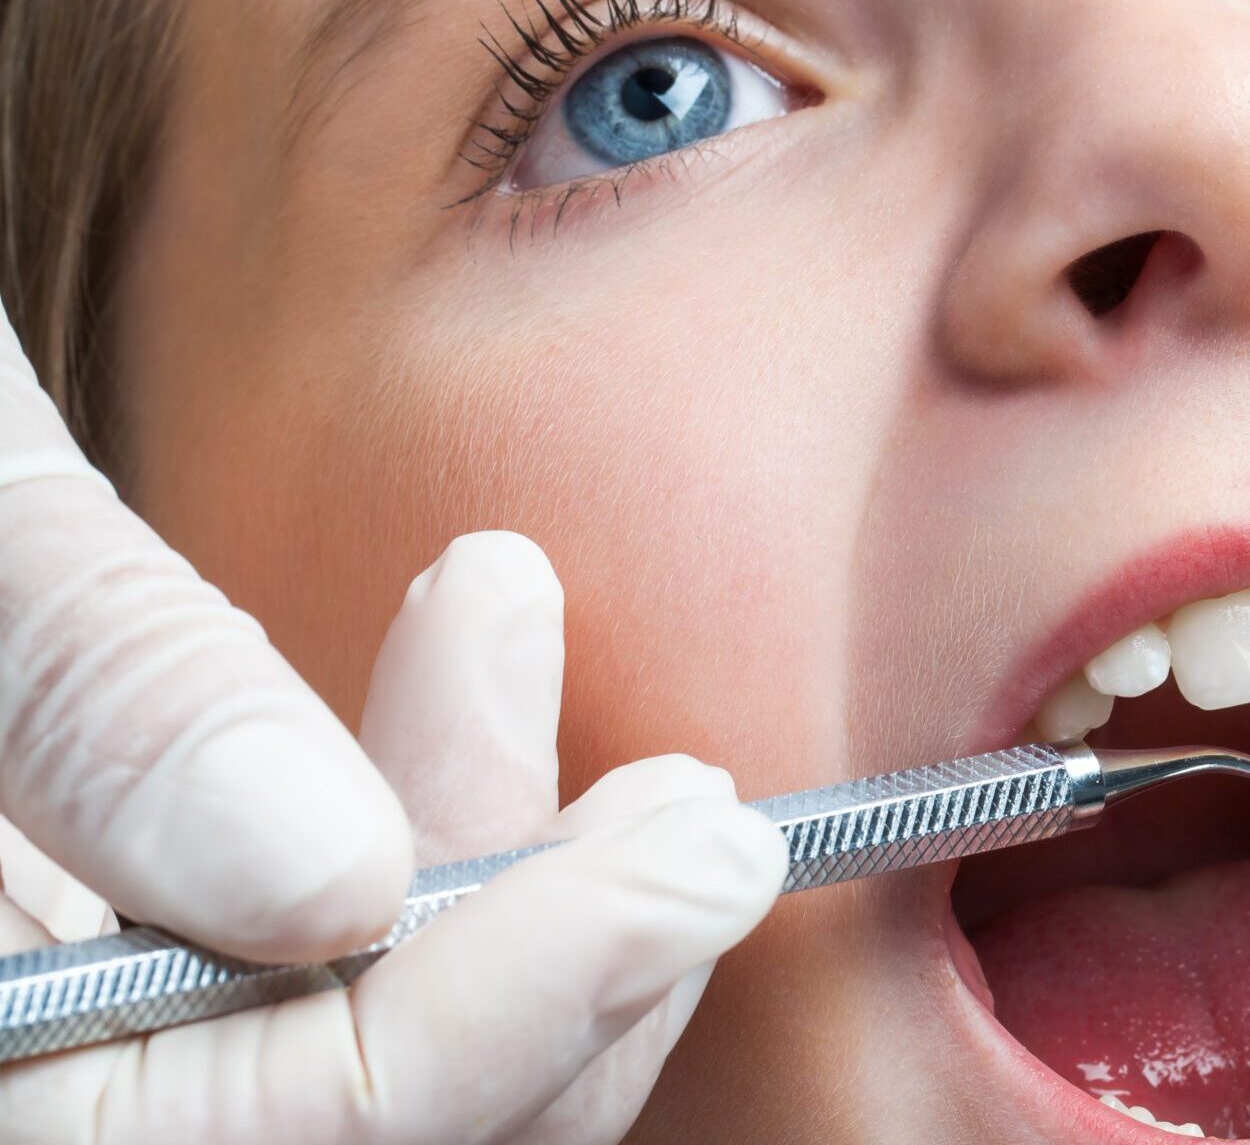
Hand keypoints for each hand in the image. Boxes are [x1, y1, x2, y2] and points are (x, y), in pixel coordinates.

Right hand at [0, 305, 784, 1142]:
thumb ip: (82, 679)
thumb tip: (332, 877)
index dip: (488, 1028)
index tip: (690, 862)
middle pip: (302, 1142)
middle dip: (531, 984)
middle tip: (691, 811)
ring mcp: (31, 1015)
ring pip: (298, 1064)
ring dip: (477, 890)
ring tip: (528, 646)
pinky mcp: (71, 939)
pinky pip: (260, 968)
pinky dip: (381, 845)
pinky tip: (444, 676)